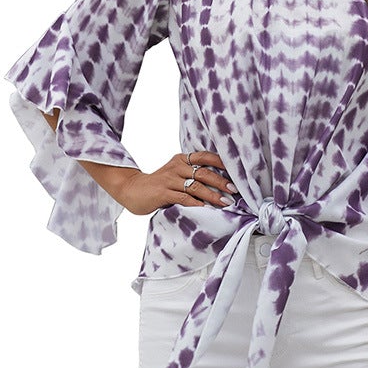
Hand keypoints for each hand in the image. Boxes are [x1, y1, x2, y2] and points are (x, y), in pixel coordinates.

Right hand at [117, 151, 237, 215]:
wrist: (131, 190)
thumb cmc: (158, 185)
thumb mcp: (175, 176)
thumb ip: (191, 177)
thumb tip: (219, 187)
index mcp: (181, 160)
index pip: (204, 156)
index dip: (221, 162)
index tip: (236, 170)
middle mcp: (176, 166)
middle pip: (203, 172)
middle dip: (221, 181)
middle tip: (234, 190)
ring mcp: (169, 179)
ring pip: (196, 186)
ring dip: (213, 195)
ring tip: (225, 202)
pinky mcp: (163, 192)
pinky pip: (184, 198)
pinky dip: (197, 204)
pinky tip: (206, 210)